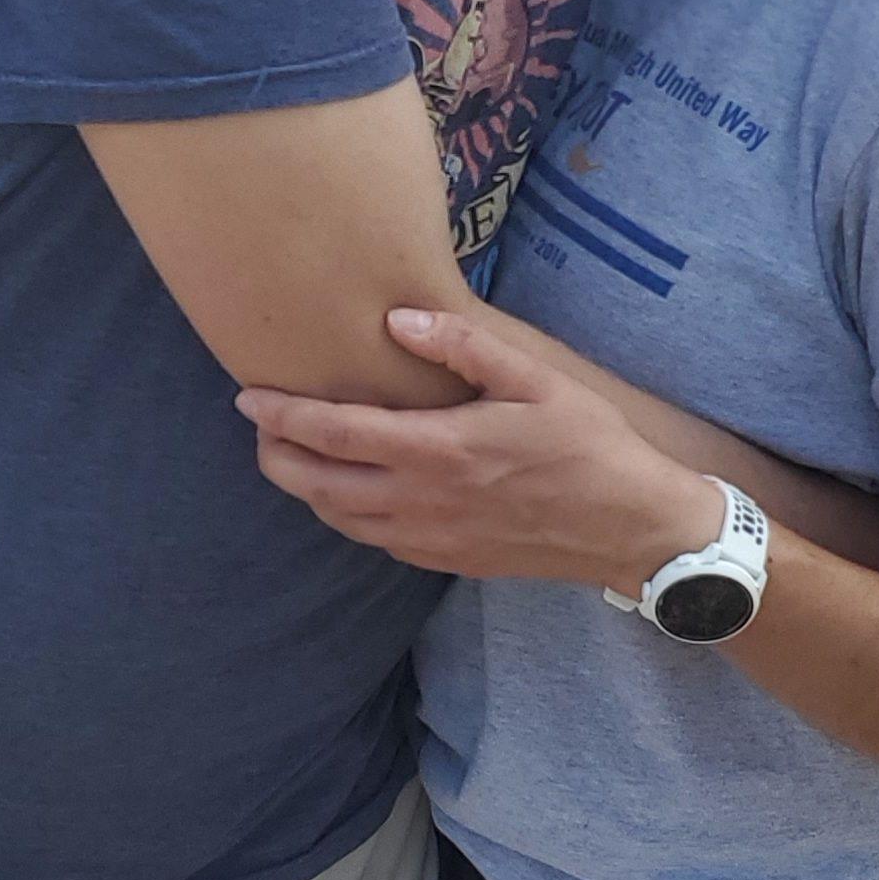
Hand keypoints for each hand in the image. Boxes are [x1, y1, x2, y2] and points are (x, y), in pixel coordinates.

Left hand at [240, 307, 724, 589]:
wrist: (630, 528)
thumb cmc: (589, 445)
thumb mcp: (536, 379)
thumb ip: (464, 348)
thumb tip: (401, 319)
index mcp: (439, 449)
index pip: (335, 432)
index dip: (283, 416)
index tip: (248, 397)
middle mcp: (422, 501)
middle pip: (318, 485)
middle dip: (276, 456)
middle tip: (260, 427)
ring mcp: (430, 539)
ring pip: (339, 520)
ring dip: (305, 488)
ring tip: (292, 456)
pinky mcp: (445, 561)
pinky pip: (374, 540)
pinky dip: (345, 514)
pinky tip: (350, 491)